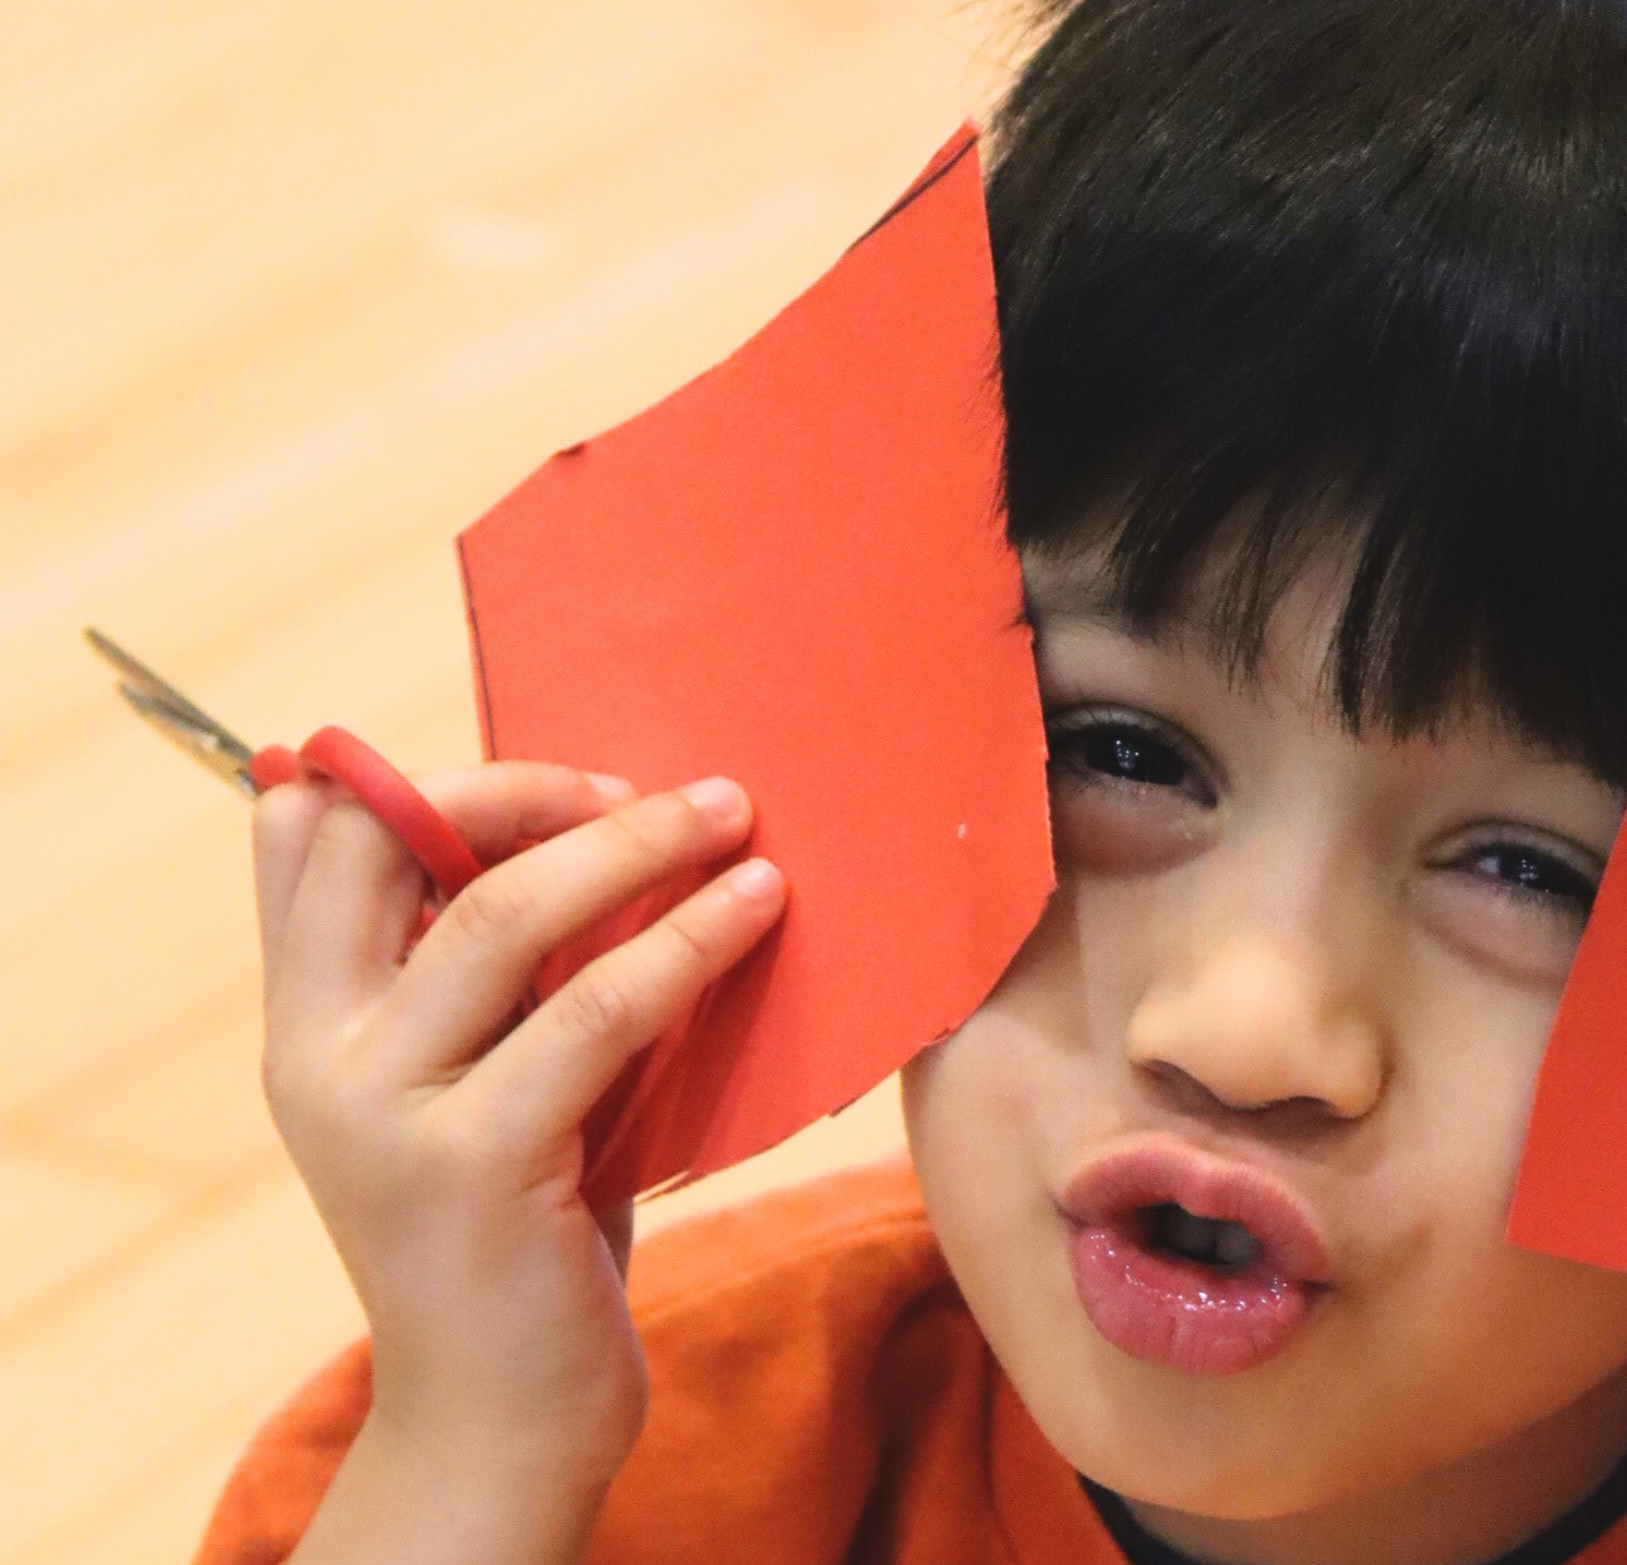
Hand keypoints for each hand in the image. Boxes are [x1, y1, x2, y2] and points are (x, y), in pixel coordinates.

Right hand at [255, 764, 785, 1494]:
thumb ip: (478, 979)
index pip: (308, 836)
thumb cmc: (518, 1231)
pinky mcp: (471, 1167)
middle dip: (530, 787)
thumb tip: (577, 830)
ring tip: (731, 814)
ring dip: (632, 846)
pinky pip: (590, 1014)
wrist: (500, 1419)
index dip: (423, 771)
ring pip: (500, 915)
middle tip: (662, 786)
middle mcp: (316, 1054)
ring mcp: (381, 1110)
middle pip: (390, 844)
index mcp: (306, 1021)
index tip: (562, 778)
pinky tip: (755, 907)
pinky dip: (684, 944)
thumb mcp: (473, 1083)